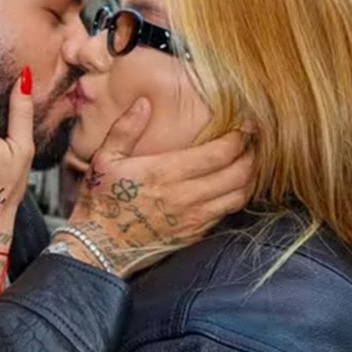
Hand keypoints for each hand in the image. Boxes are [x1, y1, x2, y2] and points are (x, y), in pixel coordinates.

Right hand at [64, 99, 255, 276]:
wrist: (97, 248)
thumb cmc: (100, 202)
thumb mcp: (104, 159)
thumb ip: (125, 129)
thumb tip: (143, 102)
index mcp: (165, 174)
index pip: (219, 153)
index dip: (240, 137)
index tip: (246, 124)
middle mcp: (185, 197)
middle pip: (238, 174)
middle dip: (252, 154)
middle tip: (254, 140)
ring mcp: (193, 218)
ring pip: (239, 196)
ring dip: (250, 176)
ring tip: (251, 160)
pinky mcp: (194, 234)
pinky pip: (227, 213)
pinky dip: (238, 196)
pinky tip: (235, 184)